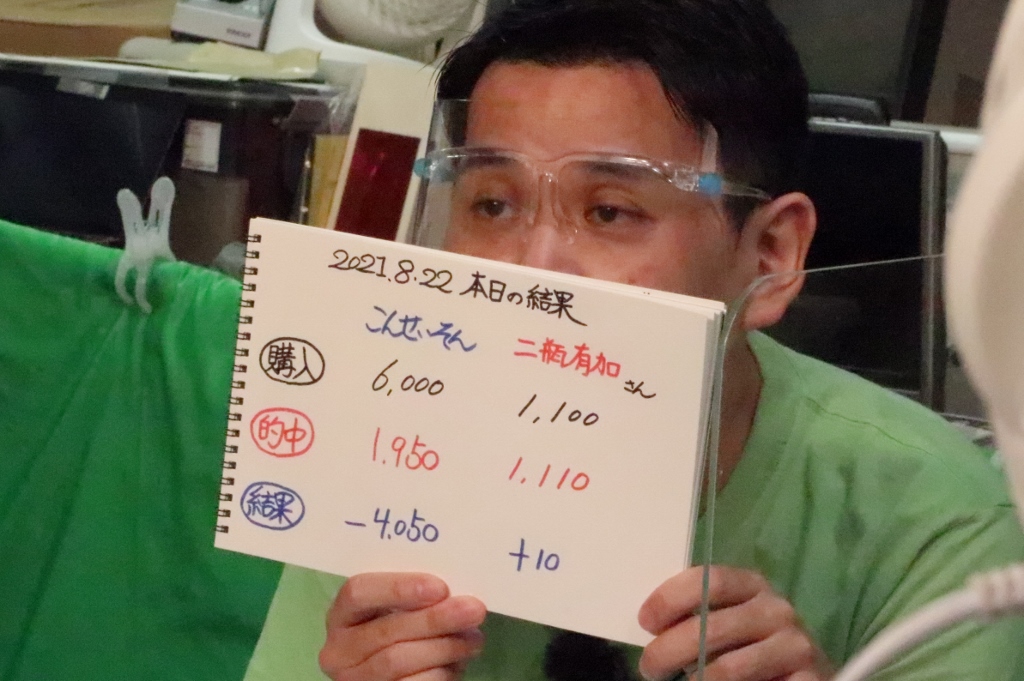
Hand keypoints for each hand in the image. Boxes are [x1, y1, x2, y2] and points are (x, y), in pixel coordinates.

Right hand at [320, 572, 486, 680]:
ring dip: (444, 647)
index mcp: (342, 615)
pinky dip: (440, 673)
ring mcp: (355, 679)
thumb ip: (417, 598)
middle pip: (386, 631)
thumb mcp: (402, 611)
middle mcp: (340, 650)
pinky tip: (457, 664)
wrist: (402, 674)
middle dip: (435, 619)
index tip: (440, 587)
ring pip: (399, 660)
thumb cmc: (404, 632)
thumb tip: (453, 594)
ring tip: (474, 639)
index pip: (358, 592)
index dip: (398, 587)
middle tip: (473, 609)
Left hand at [637, 566, 832, 680]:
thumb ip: (699, 616)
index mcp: (753, 585)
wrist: (802, 673)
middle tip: (649, 667)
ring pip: (730, 668)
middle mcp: (777, 609)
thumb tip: (651, 626)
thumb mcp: (729, 620)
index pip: (709, 580)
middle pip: (712, 626)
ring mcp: (796, 646)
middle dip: (669, 649)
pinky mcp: (809, 679)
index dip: (671, 598)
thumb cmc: (752, 643)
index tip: (646, 622)